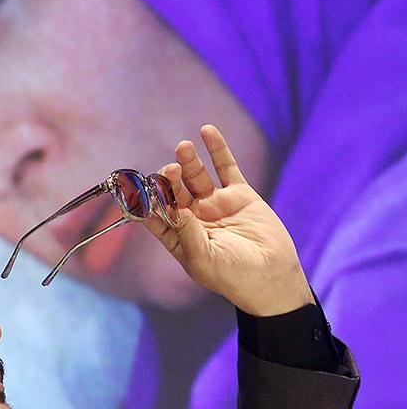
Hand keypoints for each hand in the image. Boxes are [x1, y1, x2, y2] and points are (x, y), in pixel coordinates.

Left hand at [144, 124, 313, 315]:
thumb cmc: (233, 276)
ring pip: (197, 176)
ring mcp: (215, 203)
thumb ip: (187, 233)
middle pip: (174, 191)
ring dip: (188, 161)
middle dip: (169, 180)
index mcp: (177, 235)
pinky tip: (207, 131)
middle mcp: (193, 217)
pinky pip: (226, 167)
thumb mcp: (204, 259)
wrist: (271, 277)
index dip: (145, 201)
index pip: (155, 213)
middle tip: (170, 171)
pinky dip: (217, 149)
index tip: (136, 188)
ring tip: (183, 147)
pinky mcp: (239, 195)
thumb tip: (173, 208)